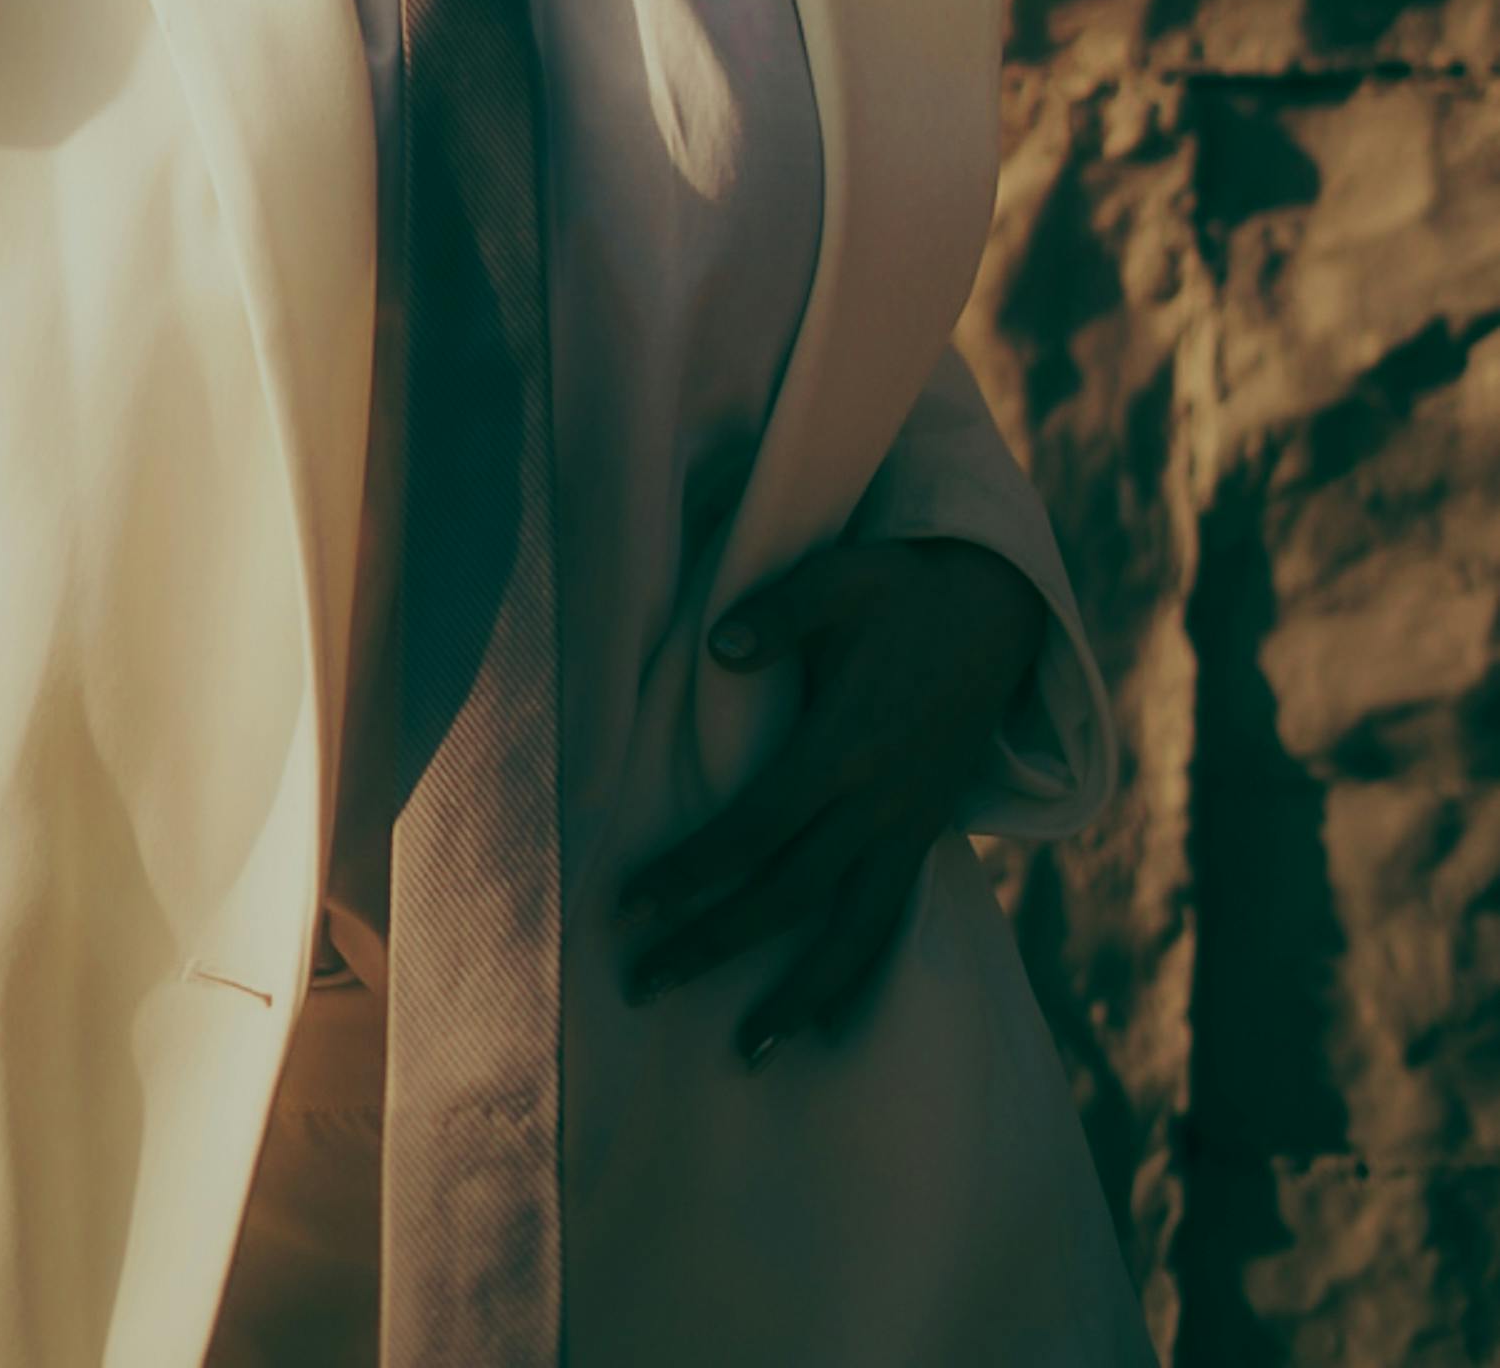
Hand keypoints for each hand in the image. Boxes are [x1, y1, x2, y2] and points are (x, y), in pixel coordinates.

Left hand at [612, 536, 1045, 1066]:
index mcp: (845, 743)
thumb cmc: (903, 588)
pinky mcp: (926, 836)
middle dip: (714, 945)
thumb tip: (720, 646)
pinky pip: (890, 920)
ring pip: (849, 931)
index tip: (631, 906)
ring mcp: (908, 827)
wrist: (1000, 610)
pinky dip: (858, 975)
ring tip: (747, 1053)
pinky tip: (825, 1024)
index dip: (691, 871)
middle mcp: (877, 802)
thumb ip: (779, 614)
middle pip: (787, 895)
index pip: (754, 827)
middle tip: (644, 987)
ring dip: (796, 995)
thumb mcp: (842, 578)